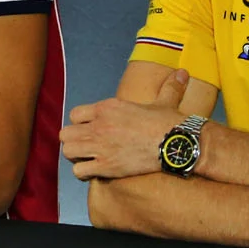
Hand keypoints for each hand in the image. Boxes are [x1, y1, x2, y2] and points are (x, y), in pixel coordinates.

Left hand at [61, 68, 190, 179]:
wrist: (177, 144)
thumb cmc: (169, 123)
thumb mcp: (164, 102)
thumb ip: (168, 87)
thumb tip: (183, 73)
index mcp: (106, 108)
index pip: (75, 114)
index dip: (80, 124)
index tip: (90, 129)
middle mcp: (99, 126)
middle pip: (65, 133)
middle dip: (74, 140)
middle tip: (86, 146)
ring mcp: (100, 146)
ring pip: (68, 151)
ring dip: (76, 156)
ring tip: (87, 158)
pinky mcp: (106, 166)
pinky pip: (79, 171)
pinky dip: (83, 173)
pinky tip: (94, 172)